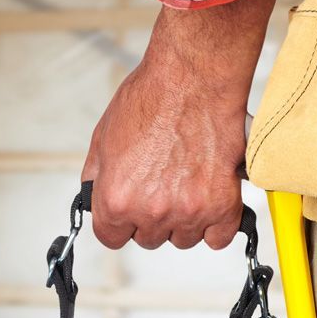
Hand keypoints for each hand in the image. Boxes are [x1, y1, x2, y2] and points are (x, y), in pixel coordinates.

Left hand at [83, 0, 279, 250]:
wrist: (194, 78)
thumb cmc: (151, 99)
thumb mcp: (102, 138)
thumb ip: (96, 177)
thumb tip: (94, 198)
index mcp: (116, 199)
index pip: (112, 238)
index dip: (119, 224)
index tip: (128, 214)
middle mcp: (151, 211)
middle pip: (148, 238)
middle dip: (152, 217)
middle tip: (161, 186)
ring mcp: (189, 211)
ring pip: (183, 239)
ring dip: (184, 220)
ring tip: (186, 185)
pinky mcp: (223, 204)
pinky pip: (218, 237)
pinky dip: (215, 224)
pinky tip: (209, 200)